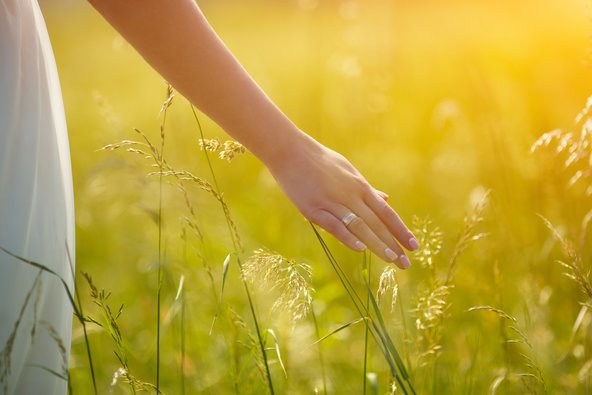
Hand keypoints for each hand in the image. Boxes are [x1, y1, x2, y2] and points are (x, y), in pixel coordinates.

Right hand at [266, 132, 418, 267]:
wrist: (290, 151)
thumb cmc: (319, 161)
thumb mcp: (348, 171)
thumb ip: (367, 189)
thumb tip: (386, 200)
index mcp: (360, 186)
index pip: (386, 213)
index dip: (400, 230)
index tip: (413, 246)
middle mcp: (350, 195)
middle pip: (377, 223)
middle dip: (393, 244)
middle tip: (406, 263)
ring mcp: (332, 202)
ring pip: (360, 226)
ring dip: (377, 244)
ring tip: (391, 260)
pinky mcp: (314, 209)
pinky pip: (334, 225)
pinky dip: (348, 237)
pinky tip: (360, 250)